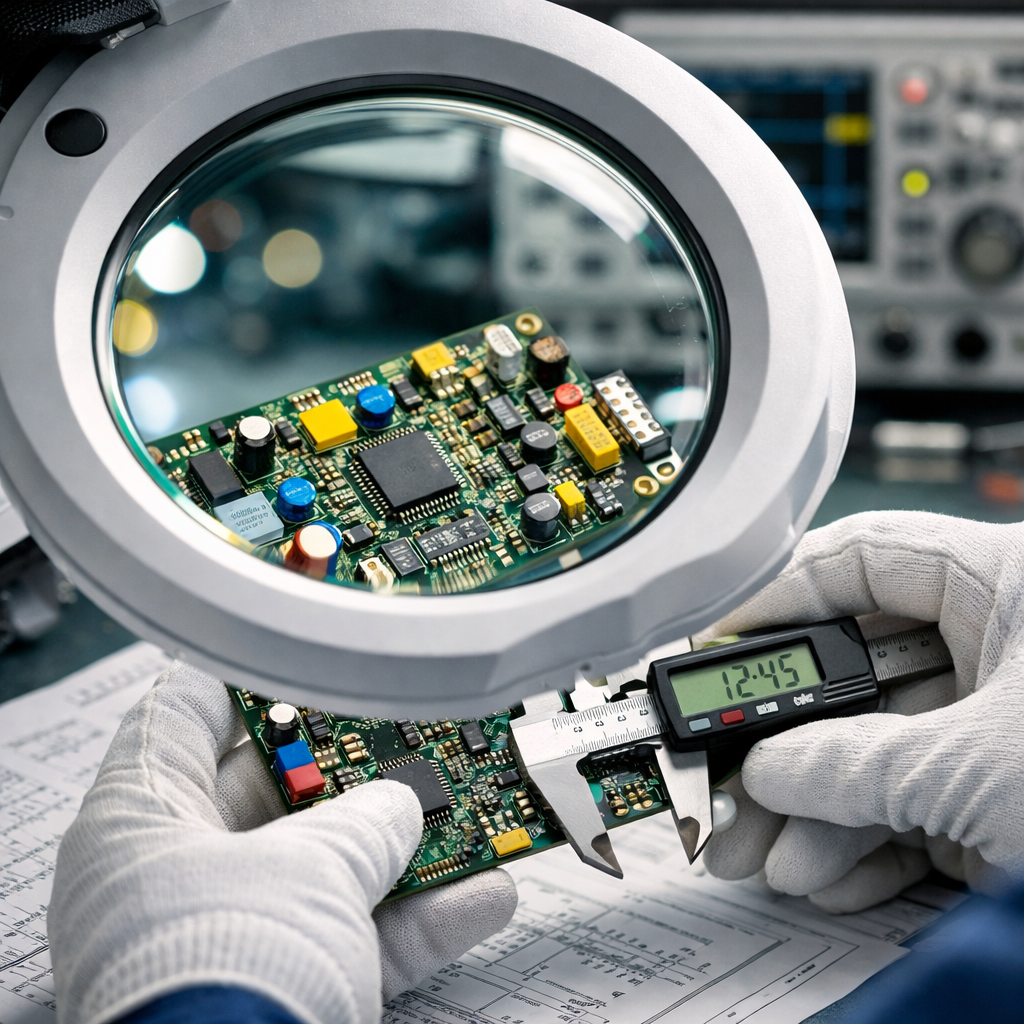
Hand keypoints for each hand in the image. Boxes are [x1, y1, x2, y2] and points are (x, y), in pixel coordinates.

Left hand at [50, 662, 516, 1023]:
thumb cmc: (222, 983)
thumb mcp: (306, 871)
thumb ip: (364, 820)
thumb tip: (404, 806)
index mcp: (142, 823)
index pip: (186, 710)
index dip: (254, 673)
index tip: (316, 654)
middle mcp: (177, 876)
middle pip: (277, 788)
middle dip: (358, 761)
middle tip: (412, 725)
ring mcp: (233, 935)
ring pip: (331, 865)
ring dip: (409, 841)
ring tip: (474, 801)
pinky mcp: (281, 990)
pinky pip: (360, 935)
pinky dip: (423, 917)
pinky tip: (488, 896)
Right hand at [696, 511, 1023, 911]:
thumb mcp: (980, 769)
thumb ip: (854, 765)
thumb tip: (771, 772)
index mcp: (1008, 586)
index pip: (862, 560)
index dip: (775, 597)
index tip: (713, 643)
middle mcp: (1003, 650)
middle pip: (858, 676)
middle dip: (785, 739)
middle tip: (722, 776)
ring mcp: (1004, 731)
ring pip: (880, 753)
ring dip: (814, 809)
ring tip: (763, 855)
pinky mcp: (1009, 803)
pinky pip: (916, 810)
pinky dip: (868, 844)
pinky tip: (825, 873)